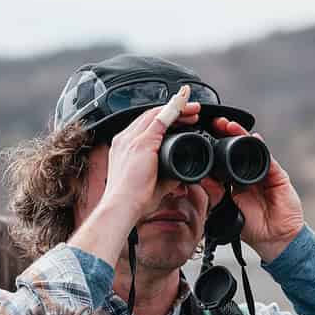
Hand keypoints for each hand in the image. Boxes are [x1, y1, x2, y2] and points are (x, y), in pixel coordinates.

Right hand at [87, 87, 201, 228]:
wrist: (121, 207)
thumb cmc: (132, 201)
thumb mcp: (153, 184)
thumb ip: (167, 176)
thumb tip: (179, 174)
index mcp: (124, 148)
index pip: (144, 126)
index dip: (163, 119)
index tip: (178, 120)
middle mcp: (124, 140)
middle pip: (150, 116)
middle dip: (172, 110)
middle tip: (190, 111)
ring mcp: (131, 139)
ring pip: (156, 114)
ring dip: (177, 108)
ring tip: (193, 109)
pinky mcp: (141, 143)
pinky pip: (160, 119)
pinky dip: (174, 110)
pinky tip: (186, 107)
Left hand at [209, 117, 304, 262]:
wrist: (274, 239)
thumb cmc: (253, 227)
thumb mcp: (228, 210)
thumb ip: (217, 195)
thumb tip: (203, 179)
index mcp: (237, 181)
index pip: (225, 158)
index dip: (216, 146)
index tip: (204, 135)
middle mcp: (250, 173)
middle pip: (239, 148)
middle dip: (228, 134)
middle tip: (216, 123)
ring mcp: (265, 173)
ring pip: (252, 149)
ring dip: (241, 136)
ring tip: (230, 126)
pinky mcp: (278, 176)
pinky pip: (268, 159)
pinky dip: (260, 148)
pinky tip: (254, 139)